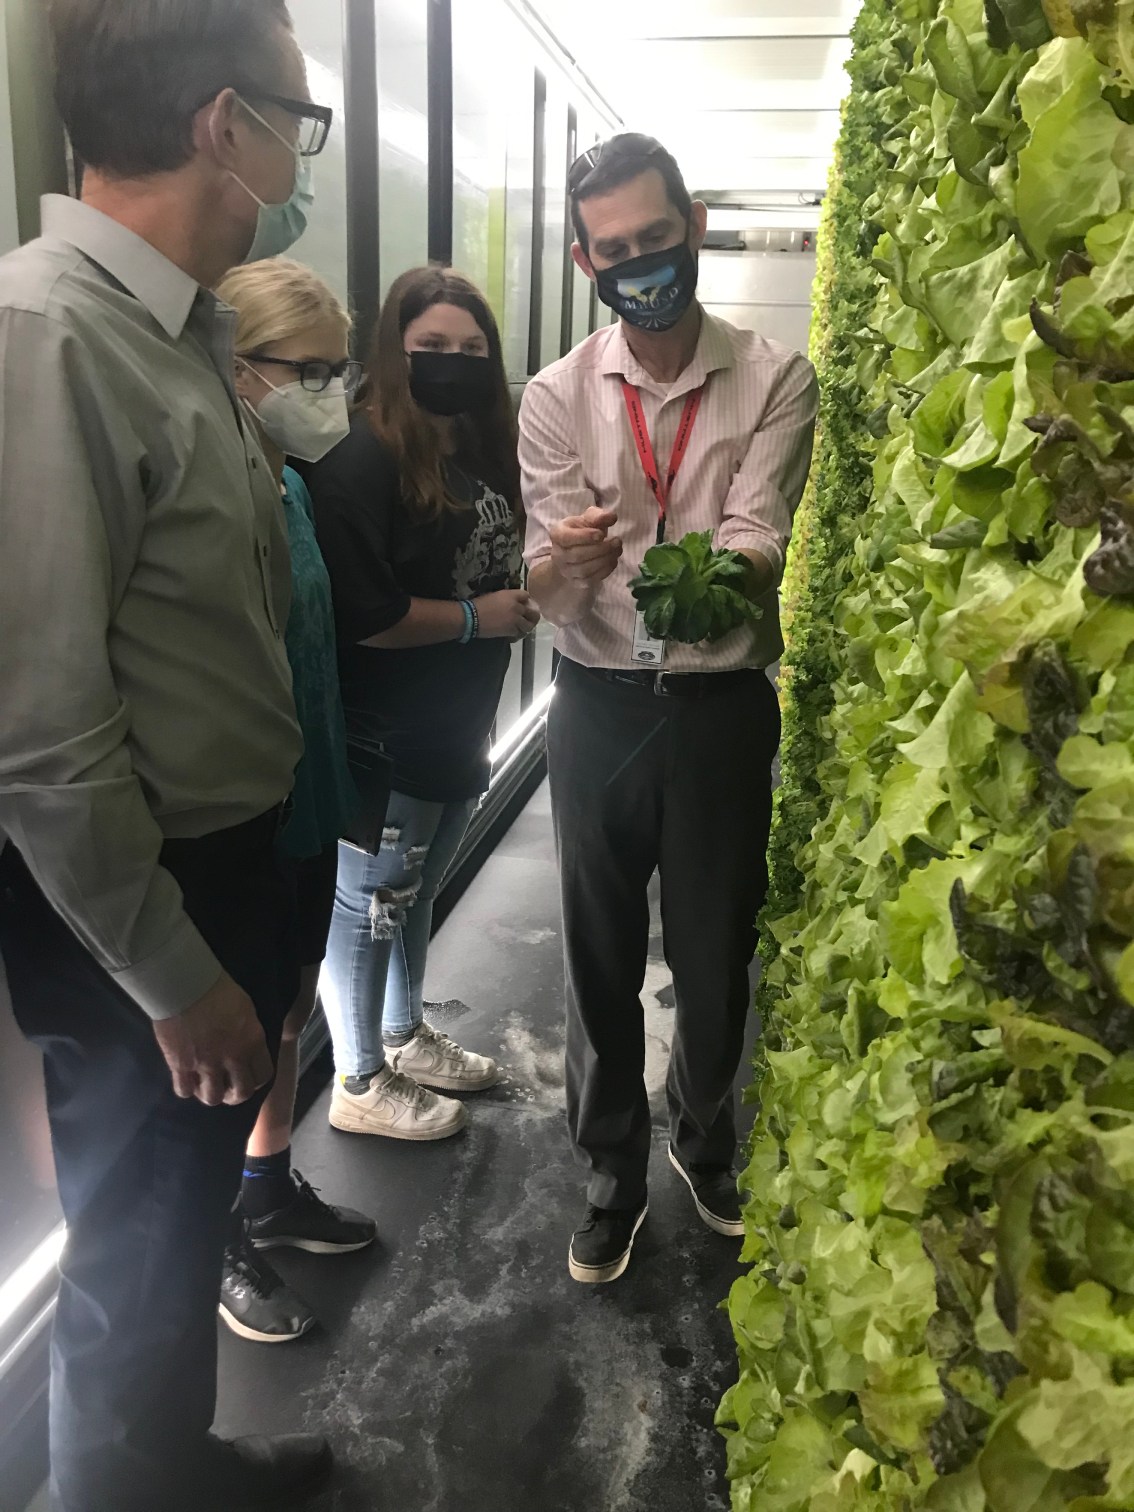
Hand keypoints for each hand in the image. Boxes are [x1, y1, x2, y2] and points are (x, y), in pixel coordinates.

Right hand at [152, 972, 273, 1106]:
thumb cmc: (217, 987)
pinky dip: (186, 1088)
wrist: (184, 985)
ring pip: (213, 1097)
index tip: (248, 1078)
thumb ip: (248, 1032)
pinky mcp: (180, 1065)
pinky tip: (186, 1080)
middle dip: (236, 1095)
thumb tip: (247, 1045)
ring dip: (211, 1094)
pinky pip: (184, 1091)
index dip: (256, 1080)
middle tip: (227, 1089)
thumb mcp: (246, 1008)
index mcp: (252, 1041)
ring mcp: (206, 1064)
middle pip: (241, 1093)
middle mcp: (233, 1057)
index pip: (263, 1075)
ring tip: (205, 1085)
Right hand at [475, 588, 541, 640]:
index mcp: (511, 595)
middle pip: (532, 612)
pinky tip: (514, 635)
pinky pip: (520, 633)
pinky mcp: (511, 630)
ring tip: (523, 628)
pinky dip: (518, 634)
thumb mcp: (495, 596)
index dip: (526, 601)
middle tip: (528, 619)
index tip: (524, 604)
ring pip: (529, 625)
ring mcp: (515, 619)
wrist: (471, 617)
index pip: (526, 596)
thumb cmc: (479, 604)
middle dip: (531, 615)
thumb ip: (507, 598)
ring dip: (526, 626)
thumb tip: (513, 603)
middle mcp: (516, 607)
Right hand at [550, 505, 622, 584]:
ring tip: (618, 550)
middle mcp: (558, 554)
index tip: (601, 534)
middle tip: (617, 541)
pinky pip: (590, 580)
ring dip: (605, 560)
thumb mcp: (589, 518)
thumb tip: (611, 517)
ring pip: (584, 570)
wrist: (578, 548)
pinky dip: (604, 571)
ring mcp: (566, 571)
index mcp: (557, 534)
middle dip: (601, 549)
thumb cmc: (584, 530)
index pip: (566, 538)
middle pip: (577, 555)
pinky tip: (613, 560)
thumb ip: (599, 516)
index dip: (584, 537)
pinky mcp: (576, 582)